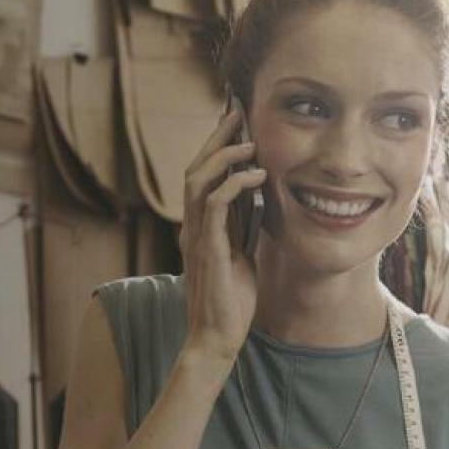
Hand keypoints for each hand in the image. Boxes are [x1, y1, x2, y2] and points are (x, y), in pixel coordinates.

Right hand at [178, 109, 266, 384]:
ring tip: (250, 141)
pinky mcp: (206, 249)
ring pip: (198, 180)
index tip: (238, 123)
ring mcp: (196, 236)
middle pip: (196, 168)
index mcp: (201, 226)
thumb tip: (256, 201)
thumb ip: (241, 228)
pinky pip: (213, 205)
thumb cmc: (230, 301)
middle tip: (237, 112)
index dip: (218, 147)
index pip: (204, 176)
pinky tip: (257, 175)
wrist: (216, 337)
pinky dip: (234, 184)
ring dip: (223, 155)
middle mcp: (192, 226)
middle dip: (217, 137)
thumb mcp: (240, 255)